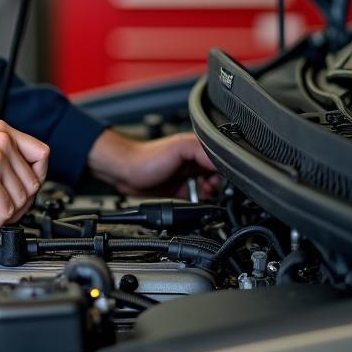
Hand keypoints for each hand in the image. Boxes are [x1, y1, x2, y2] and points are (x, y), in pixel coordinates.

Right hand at [0, 119, 49, 229]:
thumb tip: (14, 181)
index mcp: (2, 131)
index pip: (42, 154)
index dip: (38, 178)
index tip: (22, 190)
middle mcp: (2, 141)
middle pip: (34, 182)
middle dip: (20, 204)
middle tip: (3, 210)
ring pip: (21, 199)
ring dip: (6, 214)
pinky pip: (5, 209)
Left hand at [87, 128, 218, 197]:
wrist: (125, 172)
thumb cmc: (146, 157)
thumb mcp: (180, 149)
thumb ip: (203, 153)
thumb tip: (223, 163)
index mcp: (198, 148)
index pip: (224, 160)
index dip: (226, 173)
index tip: (220, 182)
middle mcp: (195, 162)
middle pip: (220, 177)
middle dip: (218, 186)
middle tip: (208, 189)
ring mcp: (189, 176)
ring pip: (211, 191)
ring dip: (210, 196)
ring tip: (201, 195)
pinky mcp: (181, 190)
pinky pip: (198, 200)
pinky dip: (200, 203)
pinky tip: (195, 202)